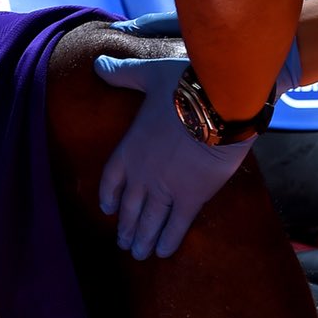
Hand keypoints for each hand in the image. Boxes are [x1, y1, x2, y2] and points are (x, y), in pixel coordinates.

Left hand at [93, 39, 301, 258]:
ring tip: (139, 253)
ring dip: (143, 239)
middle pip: (130, 207)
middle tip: (124, 243)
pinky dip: (169, 239)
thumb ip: (123, 74)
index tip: (109, 209)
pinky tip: (164, 252)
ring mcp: (166, 188)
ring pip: (150, 221)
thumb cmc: (184, 84)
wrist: (219, 100)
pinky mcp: (193, 196)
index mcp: (129, 148)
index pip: (111, 178)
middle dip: (126, 227)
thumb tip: (98, 64)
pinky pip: (178, 224)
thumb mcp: (148, 74)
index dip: (109, 196)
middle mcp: (142, 173)